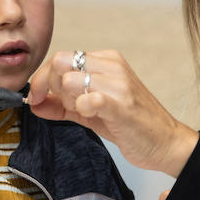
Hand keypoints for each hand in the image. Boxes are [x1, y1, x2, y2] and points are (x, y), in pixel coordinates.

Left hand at [28, 50, 198, 176]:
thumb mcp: (91, 112)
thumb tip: (33, 104)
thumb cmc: (132, 125)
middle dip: (51, 87)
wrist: (166, 143)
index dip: (41, 79)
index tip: (35, 97)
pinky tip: (92, 116)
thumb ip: (62, 105)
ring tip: (85, 113)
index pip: (60, 57)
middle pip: (60, 62)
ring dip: (68, 101)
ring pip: (68, 80)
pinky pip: (88, 99)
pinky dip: (81, 109)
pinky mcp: (122, 104)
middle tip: (65, 106)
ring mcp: (118, 83)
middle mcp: (112, 66)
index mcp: (106, 61)